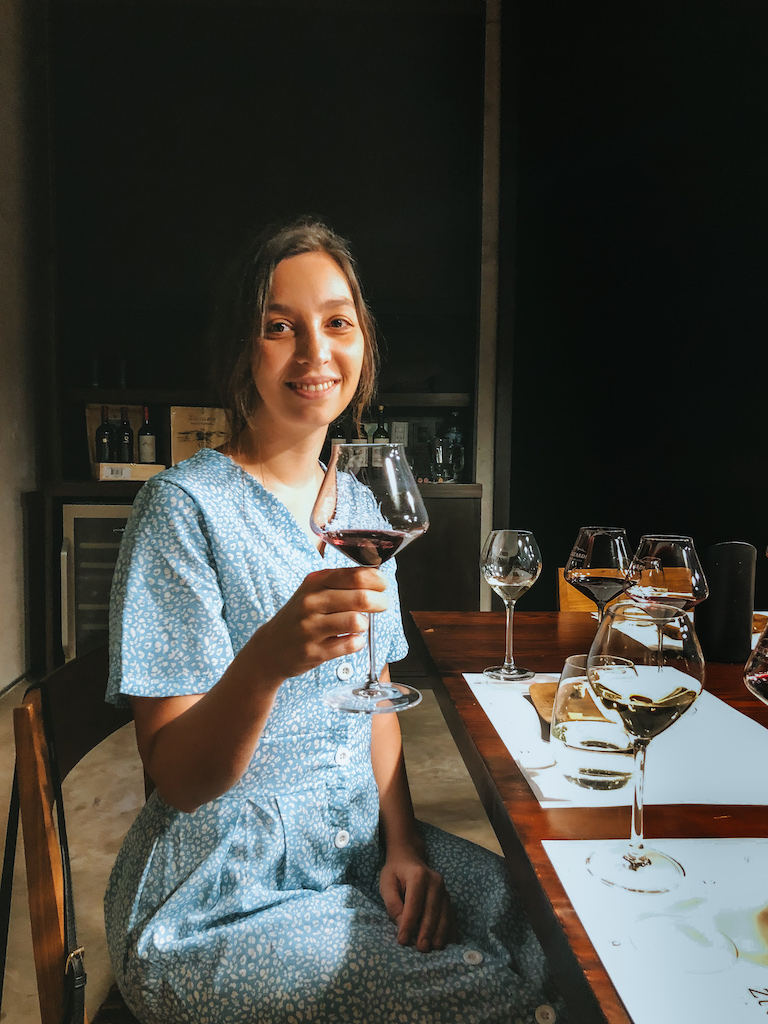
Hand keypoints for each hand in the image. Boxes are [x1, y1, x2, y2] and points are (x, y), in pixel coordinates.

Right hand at [255, 567, 386, 682]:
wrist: (270, 648)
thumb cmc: (299, 616)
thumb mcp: (313, 591)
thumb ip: (341, 582)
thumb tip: (376, 575)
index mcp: (314, 582)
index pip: (355, 575)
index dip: (377, 579)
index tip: (383, 585)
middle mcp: (311, 602)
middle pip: (361, 597)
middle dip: (380, 602)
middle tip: (382, 605)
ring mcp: (311, 628)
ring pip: (356, 621)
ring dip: (365, 624)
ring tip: (360, 624)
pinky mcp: (314, 651)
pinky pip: (350, 645)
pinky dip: (357, 642)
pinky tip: (351, 640)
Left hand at [379, 849, 455, 952]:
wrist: (409, 857)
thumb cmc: (395, 872)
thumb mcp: (386, 883)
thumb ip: (392, 903)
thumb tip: (402, 924)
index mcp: (418, 875)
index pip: (414, 903)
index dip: (409, 923)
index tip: (403, 940)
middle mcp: (435, 881)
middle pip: (432, 910)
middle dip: (427, 931)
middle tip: (421, 949)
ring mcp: (444, 889)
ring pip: (445, 913)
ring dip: (441, 932)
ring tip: (435, 948)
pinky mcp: (447, 896)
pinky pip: (451, 914)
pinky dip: (450, 929)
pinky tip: (448, 942)